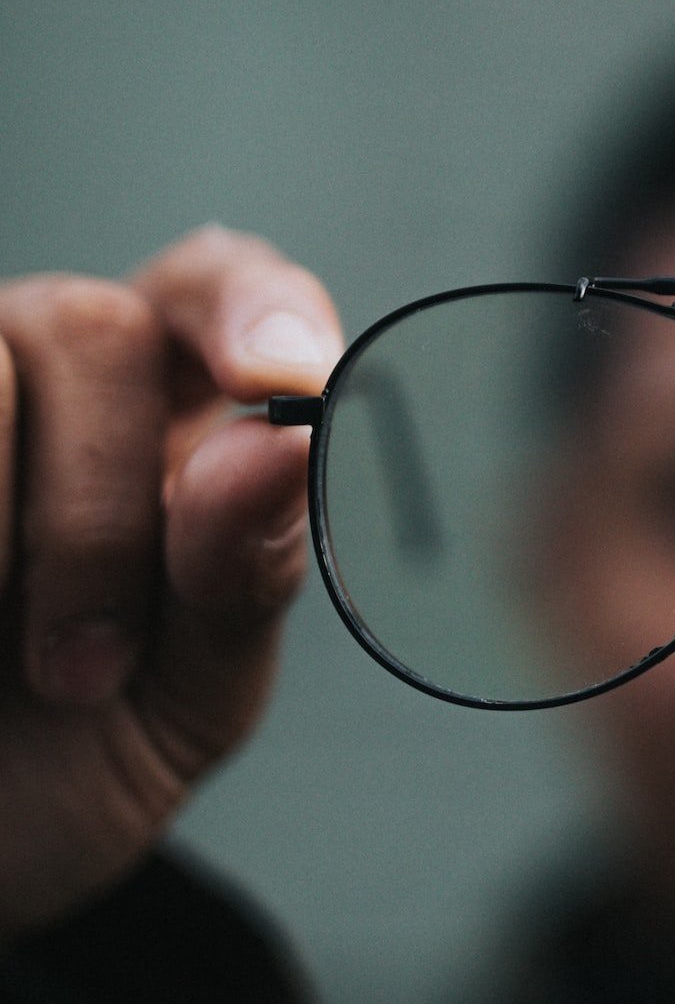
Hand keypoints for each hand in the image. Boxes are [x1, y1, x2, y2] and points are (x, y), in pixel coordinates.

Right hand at [0, 226, 340, 940]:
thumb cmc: (79, 759)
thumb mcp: (193, 687)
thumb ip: (246, 569)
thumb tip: (278, 445)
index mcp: (171, 415)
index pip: (220, 286)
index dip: (252, 305)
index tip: (277, 380)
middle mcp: (48, 382)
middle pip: (92, 324)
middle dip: (100, 505)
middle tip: (89, 665)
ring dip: (21, 530)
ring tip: (22, 672)